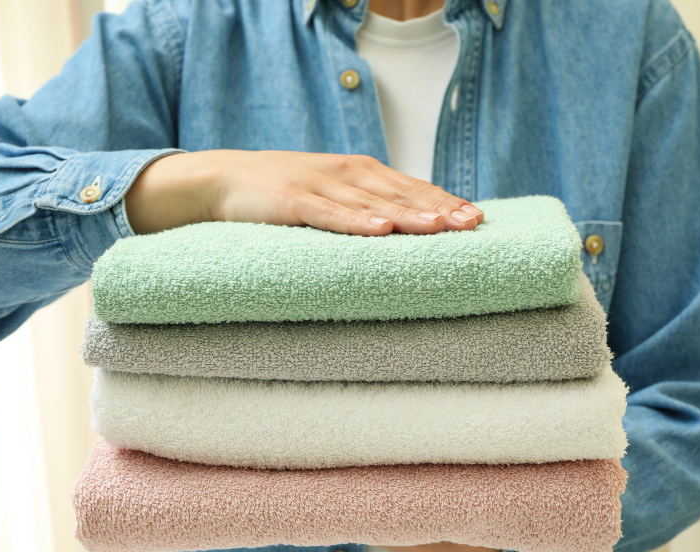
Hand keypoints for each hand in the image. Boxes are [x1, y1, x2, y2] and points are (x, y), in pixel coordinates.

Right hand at [124, 149, 482, 235]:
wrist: (222, 179)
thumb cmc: (280, 192)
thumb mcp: (327, 194)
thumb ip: (362, 206)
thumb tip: (401, 229)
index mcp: (357, 173)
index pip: (410, 187)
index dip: (444, 201)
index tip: (477, 217)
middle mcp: (344, 174)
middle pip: (400, 192)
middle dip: (439, 208)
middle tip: (474, 224)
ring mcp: (318, 186)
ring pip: (372, 202)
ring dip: (408, 214)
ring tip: (442, 227)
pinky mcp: (291, 201)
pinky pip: (328, 213)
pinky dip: (355, 220)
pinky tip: (381, 229)